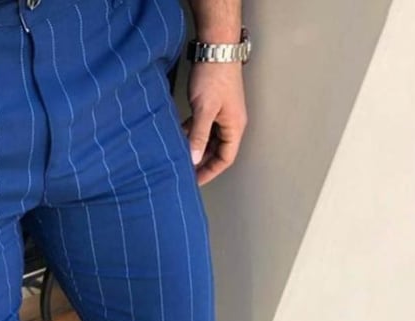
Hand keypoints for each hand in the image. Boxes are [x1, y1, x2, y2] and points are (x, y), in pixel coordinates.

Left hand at [183, 61, 246, 185]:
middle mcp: (231, 123)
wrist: (216, 46)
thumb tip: (193, 159)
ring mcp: (223, 113)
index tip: (194, 181)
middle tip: (185, 171)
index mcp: (234, 127)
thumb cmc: (214, 75)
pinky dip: (193, 132)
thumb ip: (199, 136)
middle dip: (202, 162)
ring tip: (180, 155)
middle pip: (218, 151)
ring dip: (196, 147)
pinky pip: (204, 126)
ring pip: (210, 138)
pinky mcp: (214, 105)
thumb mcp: (204, 110)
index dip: (210, 172)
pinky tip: (179, 134)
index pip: (225, 159)